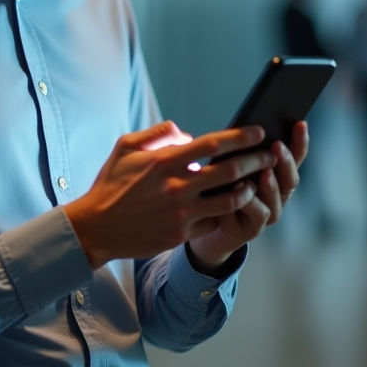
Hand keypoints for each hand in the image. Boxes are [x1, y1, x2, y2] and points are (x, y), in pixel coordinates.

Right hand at [63, 121, 276, 269]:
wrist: (95, 227)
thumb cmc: (110, 183)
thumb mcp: (125, 147)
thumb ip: (157, 133)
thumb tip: (186, 133)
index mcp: (164, 161)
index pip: (211, 144)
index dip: (239, 137)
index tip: (258, 132)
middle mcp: (176, 186)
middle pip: (228, 172)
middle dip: (255, 161)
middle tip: (271, 155)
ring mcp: (180, 213)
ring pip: (228, 200)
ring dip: (248, 189)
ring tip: (257, 182)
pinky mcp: (180, 234)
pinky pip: (214, 221)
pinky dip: (227, 212)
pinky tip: (235, 206)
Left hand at [187, 120, 309, 272]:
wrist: (204, 221)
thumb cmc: (219, 186)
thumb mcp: (229, 164)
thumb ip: (241, 151)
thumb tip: (246, 127)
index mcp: (276, 176)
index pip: (294, 158)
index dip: (299, 142)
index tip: (300, 123)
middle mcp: (276, 196)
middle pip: (290, 180)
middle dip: (285, 162)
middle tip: (277, 147)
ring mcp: (266, 214)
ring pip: (274, 200)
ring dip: (270, 186)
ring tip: (264, 173)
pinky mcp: (251, 230)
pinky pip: (254, 217)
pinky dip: (248, 204)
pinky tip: (239, 192)